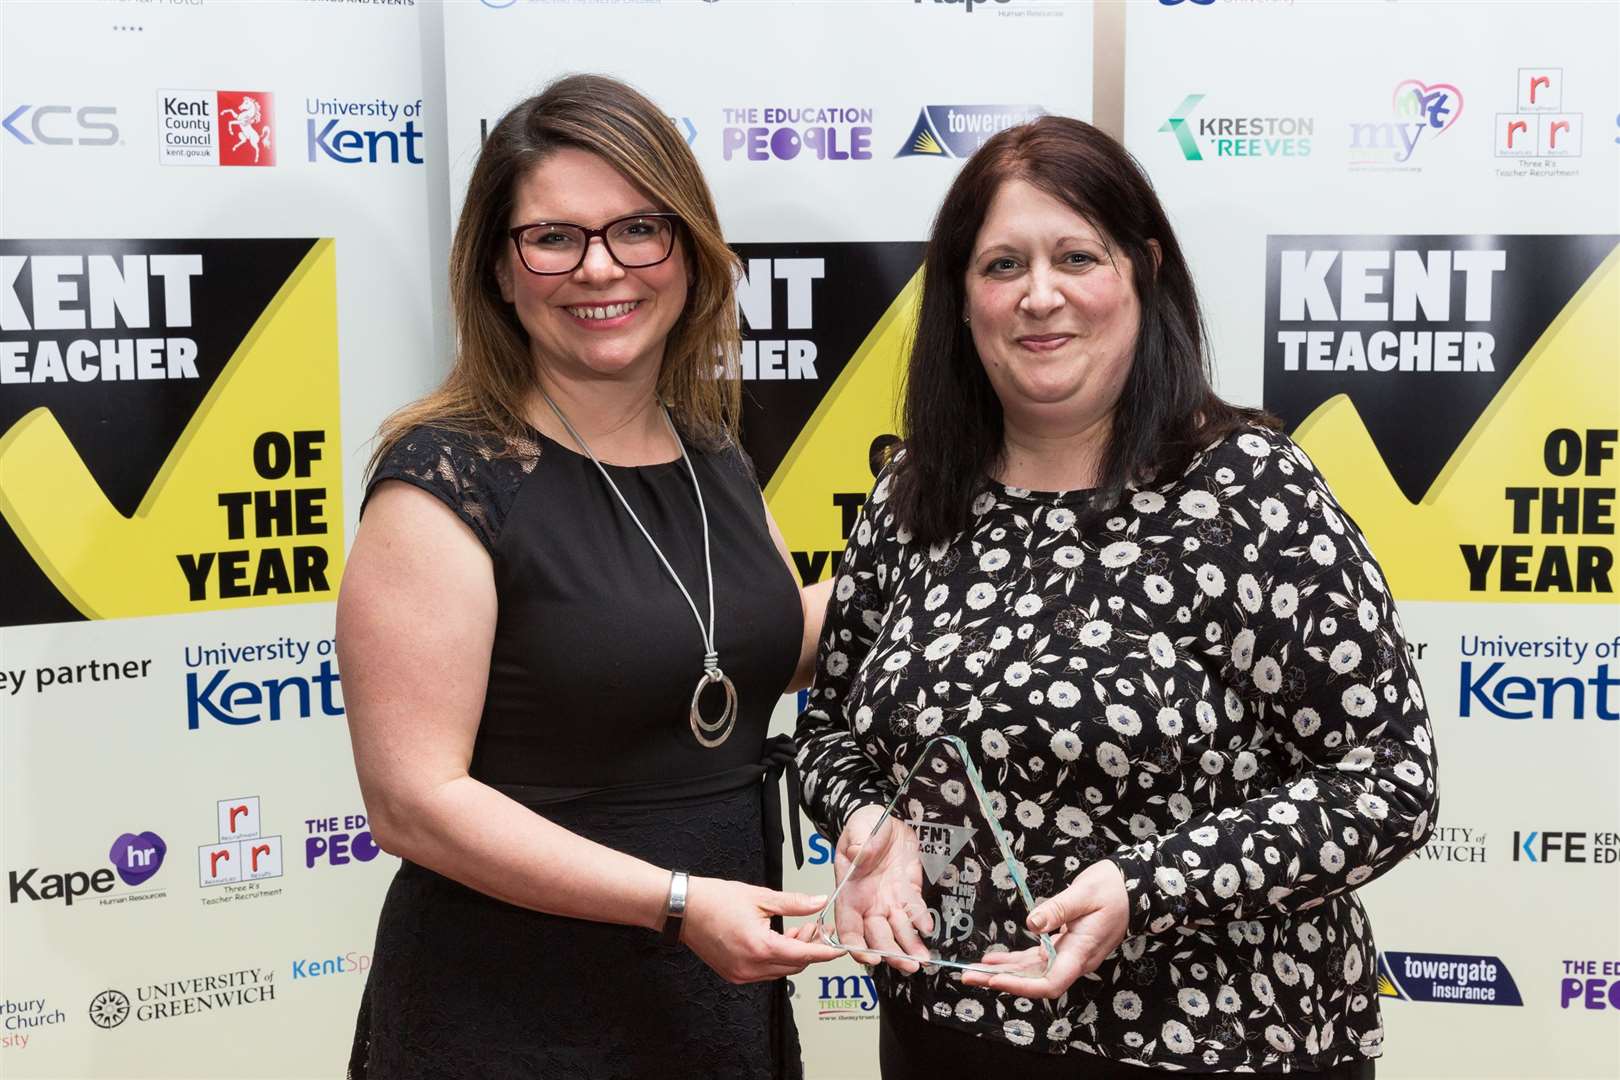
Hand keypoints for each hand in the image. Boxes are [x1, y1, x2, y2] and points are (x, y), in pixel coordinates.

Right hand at [680, 877, 844, 984]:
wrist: (683, 909)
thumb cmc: (715, 900)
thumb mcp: (760, 896)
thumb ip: (794, 903)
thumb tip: (818, 902)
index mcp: (760, 947)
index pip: (803, 954)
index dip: (824, 951)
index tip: (839, 948)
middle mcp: (751, 966)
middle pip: (795, 965)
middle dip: (810, 947)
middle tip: (817, 926)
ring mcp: (741, 974)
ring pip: (781, 970)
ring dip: (794, 953)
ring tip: (798, 929)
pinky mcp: (734, 975)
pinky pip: (765, 971)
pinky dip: (777, 958)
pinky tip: (779, 939)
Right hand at [831, 805, 933, 973]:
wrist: (885, 820)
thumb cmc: (864, 827)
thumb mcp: (858, 829)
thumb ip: (857, 842)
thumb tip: (858, 853)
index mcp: (849, 893)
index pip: (849, 927)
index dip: (856, 945)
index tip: (870, 957)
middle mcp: (869, 904)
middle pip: (877, 936)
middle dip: (891, 953)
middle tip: (907, 965)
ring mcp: (890, 900)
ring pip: (898, 930)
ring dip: (910, 947)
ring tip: (922, 959)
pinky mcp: (909, 893)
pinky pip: (915, 911)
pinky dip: (922, 921)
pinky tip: (928, 928)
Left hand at [959, 859, 1128, 999]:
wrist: (1132, 886)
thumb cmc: (1113, 889)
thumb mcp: (1085, 893)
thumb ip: (1058, 909)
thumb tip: (1032, 924)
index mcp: (1081, 952)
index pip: (1050, 983)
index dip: (1021, 986)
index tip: (995, 980)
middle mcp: (1074, 959)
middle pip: (1034, 982)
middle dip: (1001, 982)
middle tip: (968, 977)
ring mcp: (1069, 954)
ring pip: (1032, 972)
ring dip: (1004, 972)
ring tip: (973, 971)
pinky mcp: (1064, 944)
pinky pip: (1036, 959)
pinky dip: (1014, 960)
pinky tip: (994, 959)